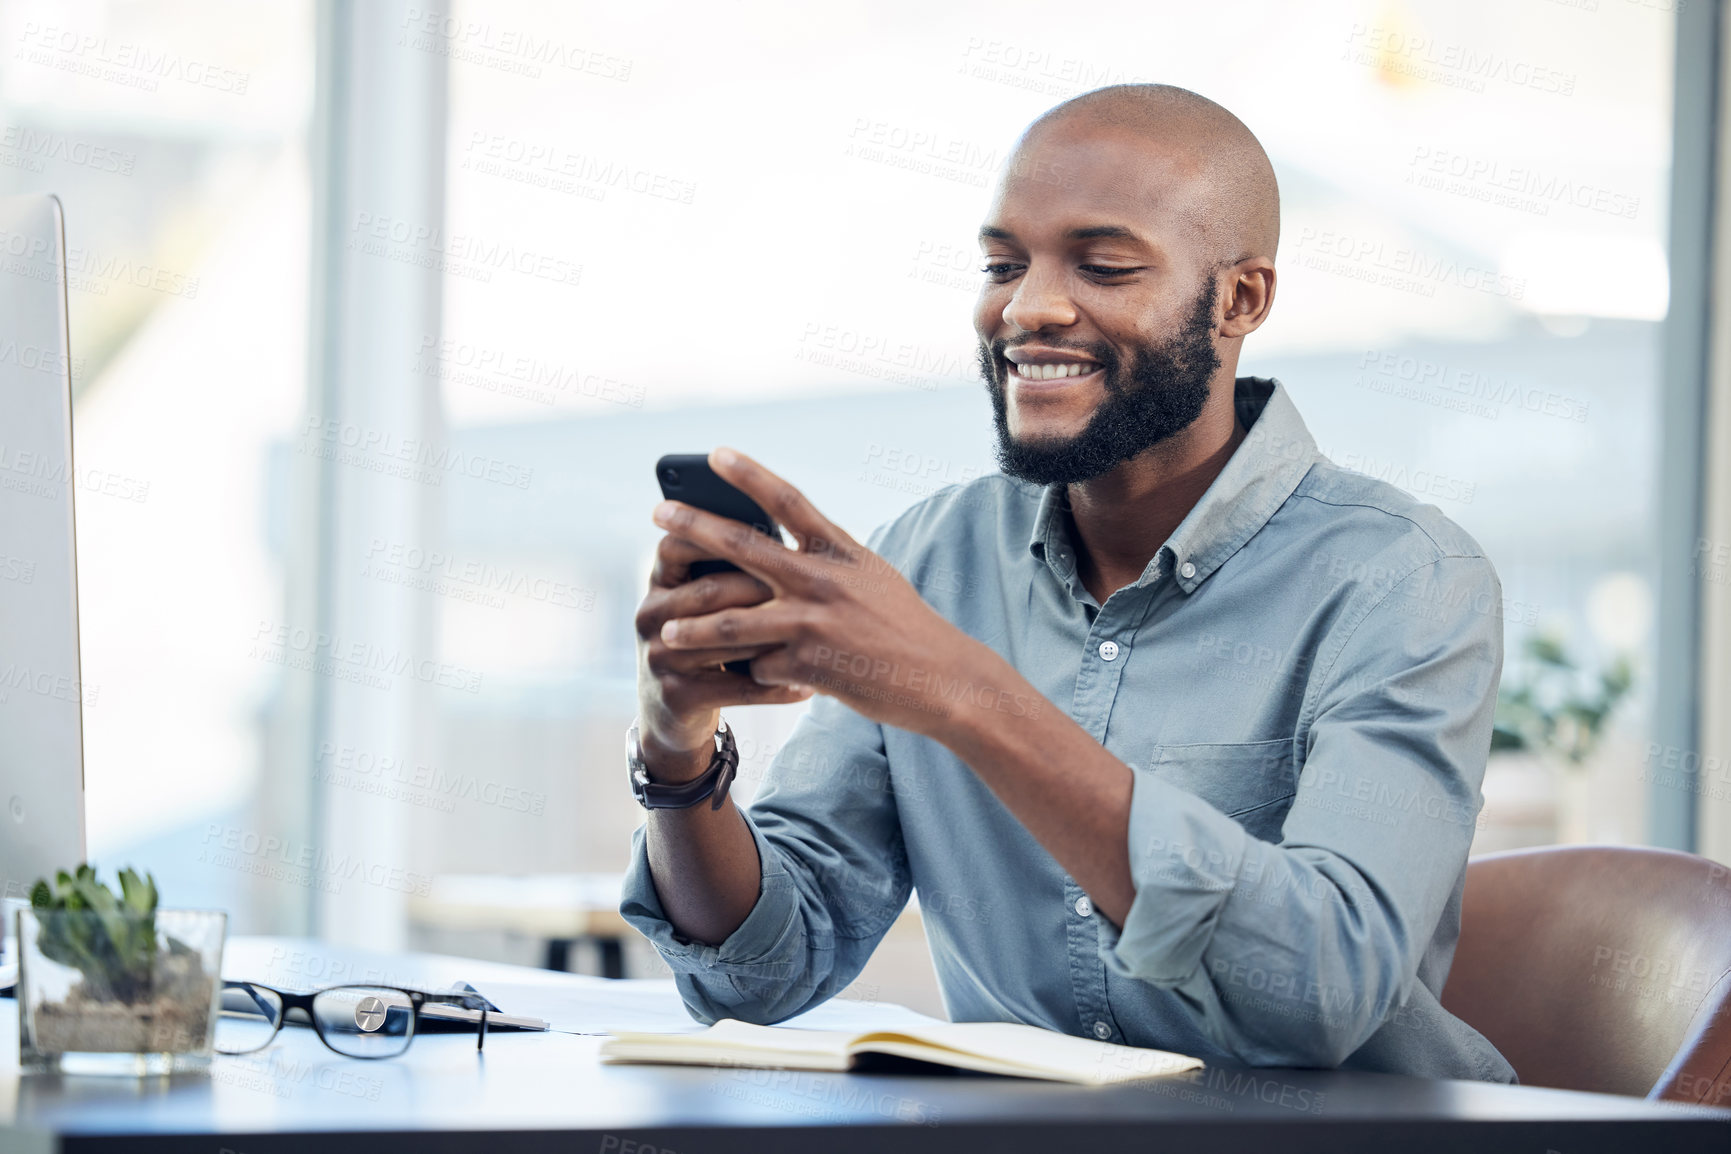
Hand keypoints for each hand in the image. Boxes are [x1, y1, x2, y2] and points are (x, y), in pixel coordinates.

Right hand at [634, 525, 814, 781]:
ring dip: (771, 638)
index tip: (765, 525)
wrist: (671, 709)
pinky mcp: (676, 696)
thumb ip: (727, 567)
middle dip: (758, 587)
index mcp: (660, 582)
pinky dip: (774, 687)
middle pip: (709, 591)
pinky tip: (806, 687)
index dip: (714, 534)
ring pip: (724, 639)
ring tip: (816, 636)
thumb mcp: (702, 602)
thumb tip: (778, 524)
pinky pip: (735, 687)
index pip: (676, 546)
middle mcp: (650, 615)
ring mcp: (659, 657)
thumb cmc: (705, 641)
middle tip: (808, 584)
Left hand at [652, 448, 1036, 741]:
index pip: (788, 501)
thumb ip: (826, 560)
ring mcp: (815, 623)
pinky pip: (761, 667)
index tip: (715, 454)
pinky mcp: (811, 666)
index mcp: (840, 551)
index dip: (750, 475)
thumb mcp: (870, 577)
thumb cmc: (904, 627)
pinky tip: (759, 682)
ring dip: (694, 630)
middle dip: (695, 527)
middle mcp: (823, 580)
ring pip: (734, 622)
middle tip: (658, 512)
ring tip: (665, 633)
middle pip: (744, 547)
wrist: (944, 680)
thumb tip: (780, 544)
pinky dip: (754, 674)